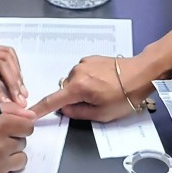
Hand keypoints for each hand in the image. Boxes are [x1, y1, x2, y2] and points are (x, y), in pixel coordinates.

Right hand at [0, 106, 35, 172]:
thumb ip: (9, 110)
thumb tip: (32, 115)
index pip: (27, 126)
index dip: (20, 126)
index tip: (11, 127)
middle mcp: (2, 144)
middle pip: (23, 141)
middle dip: (13, 140)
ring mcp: (0, 163)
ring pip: (21, 157)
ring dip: (11, 155)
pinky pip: (13, 170)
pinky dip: (6, 167)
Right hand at [31, 54, 151, 121]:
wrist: (141, 73)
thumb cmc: (124, 97)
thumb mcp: (101, 114)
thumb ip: (78, 114)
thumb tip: (65, 110)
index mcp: (77, 87)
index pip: (53, 101)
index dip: (41, 109)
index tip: (30, 113)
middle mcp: (76, 72)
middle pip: (65, 91)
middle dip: (74, 99)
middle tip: (95, 104)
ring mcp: (83, 63)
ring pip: (74, 82)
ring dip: (82, 89)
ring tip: (103, 92)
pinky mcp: (90, 58)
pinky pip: (82, 73)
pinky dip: (88, 80)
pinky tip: (104, 82)